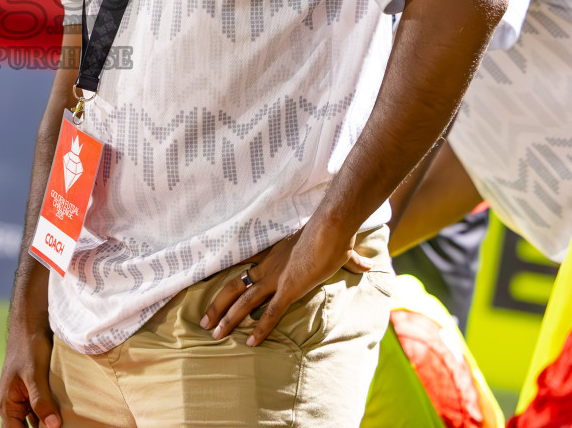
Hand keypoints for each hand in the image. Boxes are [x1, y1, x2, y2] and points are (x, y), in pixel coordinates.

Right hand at [0, 319, 59, 427]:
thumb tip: (53, 426)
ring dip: (46, 425)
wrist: (30, 324)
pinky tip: (64, 418)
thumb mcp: (35, 374)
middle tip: (60, 427)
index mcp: (7, 404)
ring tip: (64, 424)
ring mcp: (21, 398)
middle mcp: (12, 404)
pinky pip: (39, 411)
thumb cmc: (29, 347)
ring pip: (33, 422)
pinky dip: (49, 416)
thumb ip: (41, 401)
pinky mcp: (32, 392)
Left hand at [200, 223, 370, 346]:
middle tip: (205, 322)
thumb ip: (349, 260)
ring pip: (244, 302)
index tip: (217, 299)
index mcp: (273, 256)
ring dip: (229, 320)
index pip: (245, 272)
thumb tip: (366, 264)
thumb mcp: (337, 250)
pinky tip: (250, 342)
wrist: (330, 229)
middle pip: (234, 287)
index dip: (230, 287)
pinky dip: (259, 329)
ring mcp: (276, 278)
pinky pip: (270, 313)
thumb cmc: (332, 235)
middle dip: (218, 306)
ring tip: (215, 335)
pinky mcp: (288, 289)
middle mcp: (268, 267)